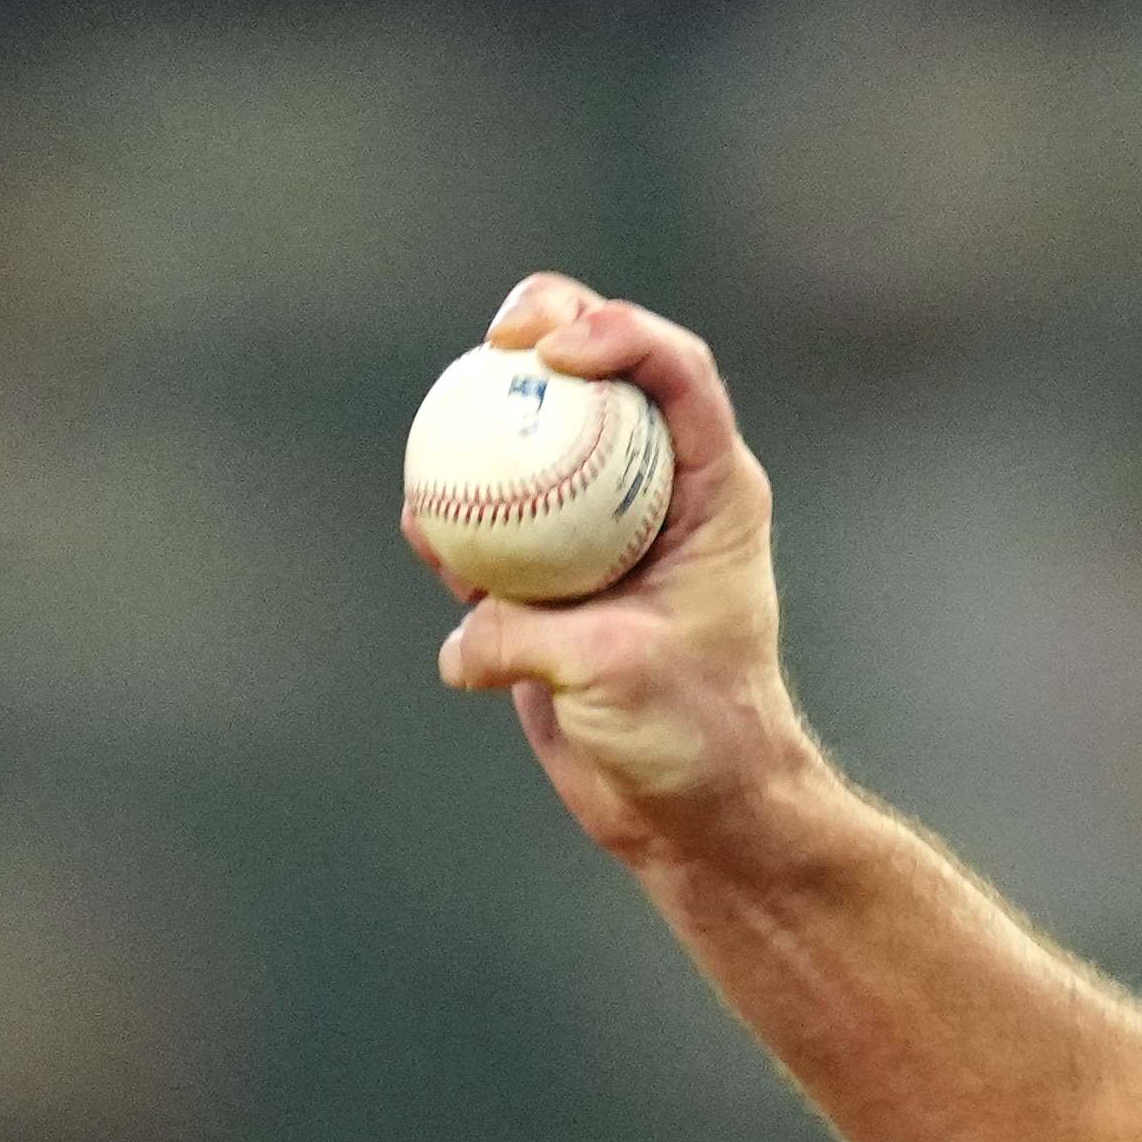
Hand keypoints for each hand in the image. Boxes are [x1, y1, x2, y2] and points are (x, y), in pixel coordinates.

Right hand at [414, 273, 825, 866]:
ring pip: (529, 445)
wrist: (695, 812)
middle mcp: (656, 496)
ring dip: (483, 432)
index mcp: (712, 492)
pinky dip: (454, 526)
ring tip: (445, 451)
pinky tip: (428, 533)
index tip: (552, 352)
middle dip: (545, 329)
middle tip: (496, 340)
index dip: (618, 333)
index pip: (677, 375)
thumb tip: (464, 635)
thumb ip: (533, 637)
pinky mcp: (546, 583)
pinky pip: (485, 531)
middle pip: (598, 379)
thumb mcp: (619, 674)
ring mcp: (596, 534)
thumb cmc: (696, 735)